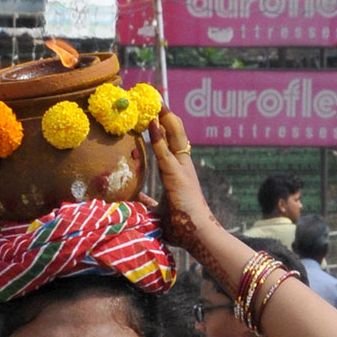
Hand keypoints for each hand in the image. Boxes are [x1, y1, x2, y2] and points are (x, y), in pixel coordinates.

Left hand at [146, 108, 212, 250]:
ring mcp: (182, 171)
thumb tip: (137, 199)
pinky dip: (158, 137)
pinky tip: (152, 123)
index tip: (156, 114)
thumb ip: (149, 203)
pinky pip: (165, 153)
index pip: (172, 145)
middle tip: (157, 99)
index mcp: (180, 174)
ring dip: (164, 119)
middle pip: (176, 135)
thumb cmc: (182, 228)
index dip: (165, 129)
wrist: (198, 237)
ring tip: (156, 102)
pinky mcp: (177, 177)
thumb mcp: (159, 211)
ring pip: (174, 138)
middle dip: (167, 117)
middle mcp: (184, 168)